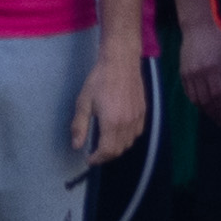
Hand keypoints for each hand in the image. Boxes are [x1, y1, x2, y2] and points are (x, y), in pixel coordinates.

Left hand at [70, 41, 149, 168]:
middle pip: (119, 150)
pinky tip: (120, 131)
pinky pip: (138, 132)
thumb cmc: (99, 80)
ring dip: (117, 147)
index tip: (89, 158)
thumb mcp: (84, 102)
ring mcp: (137, 118)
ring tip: (106, 143)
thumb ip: (80, 126)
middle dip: (106, 155)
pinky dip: (128, 137)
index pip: (107, 151)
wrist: (121, 62)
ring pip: (130, 143)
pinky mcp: (144, 111)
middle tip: (96, 152)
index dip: (97, 159)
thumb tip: (77, 146)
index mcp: (112, 123)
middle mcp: (127, 123)